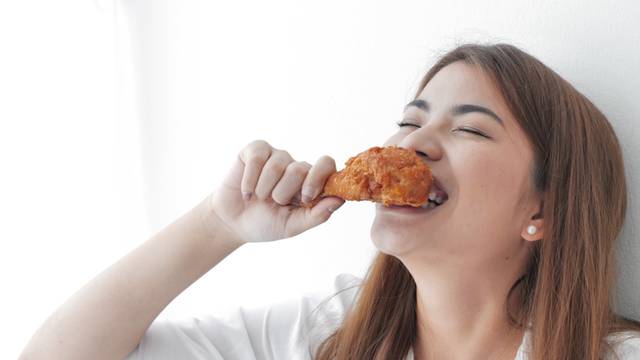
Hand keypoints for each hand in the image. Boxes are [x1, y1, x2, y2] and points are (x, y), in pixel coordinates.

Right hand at [208, 140, 344, 243]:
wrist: (232, 223)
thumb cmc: (265, 223)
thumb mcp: (293, 225)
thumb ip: (317, 214)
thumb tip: (340, 199)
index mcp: (310, 182)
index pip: (326, 165)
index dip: (318, 178)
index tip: (306, 197)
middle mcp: (295, 166)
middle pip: (299, 169)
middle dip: (283, 193)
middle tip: (274, 203)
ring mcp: (276, 156)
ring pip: (277, 166)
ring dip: (264, 190)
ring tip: (259, 198)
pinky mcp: (255, 150)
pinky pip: (257, 159)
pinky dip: (249, 181)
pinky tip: (247, 191)